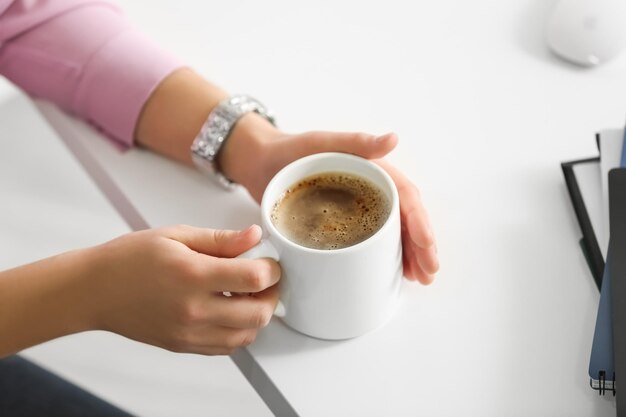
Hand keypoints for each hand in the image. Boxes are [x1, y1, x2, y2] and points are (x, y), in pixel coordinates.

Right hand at [86, 224, 279, 354]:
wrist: (94, 291)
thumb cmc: (130, 259)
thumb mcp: (176, 236)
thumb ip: (221, 240)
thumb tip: (255, 236)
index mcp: (193, 275)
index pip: (254, 278)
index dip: (272, 268)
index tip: (269, 261)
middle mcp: (193, 310)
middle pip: (258, 313)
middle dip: (272, 294)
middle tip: (265, 279)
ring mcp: (189, 333)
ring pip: (247, 335)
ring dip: (257, 315)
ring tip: (246, 295)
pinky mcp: (184, 346)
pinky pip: (227, 347)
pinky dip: (239, 331)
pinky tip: (229, 311)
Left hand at [219, 114, 438, 283]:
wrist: (261, 164)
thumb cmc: (290, 150)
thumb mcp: (322, 143)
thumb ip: (355, 142)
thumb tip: (393, 139)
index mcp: (373, 170)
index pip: (405, 197)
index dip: (419, 223)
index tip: (426, 248)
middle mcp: (371, 190)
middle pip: (404, 219)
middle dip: (420, 247)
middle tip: (427, 273)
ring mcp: (357, 208)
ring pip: (392, 232)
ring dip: (408, 255)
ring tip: (418, 278)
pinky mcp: (343, 223)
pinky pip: (369, 240)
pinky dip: (384, 256)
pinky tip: (392, 272)